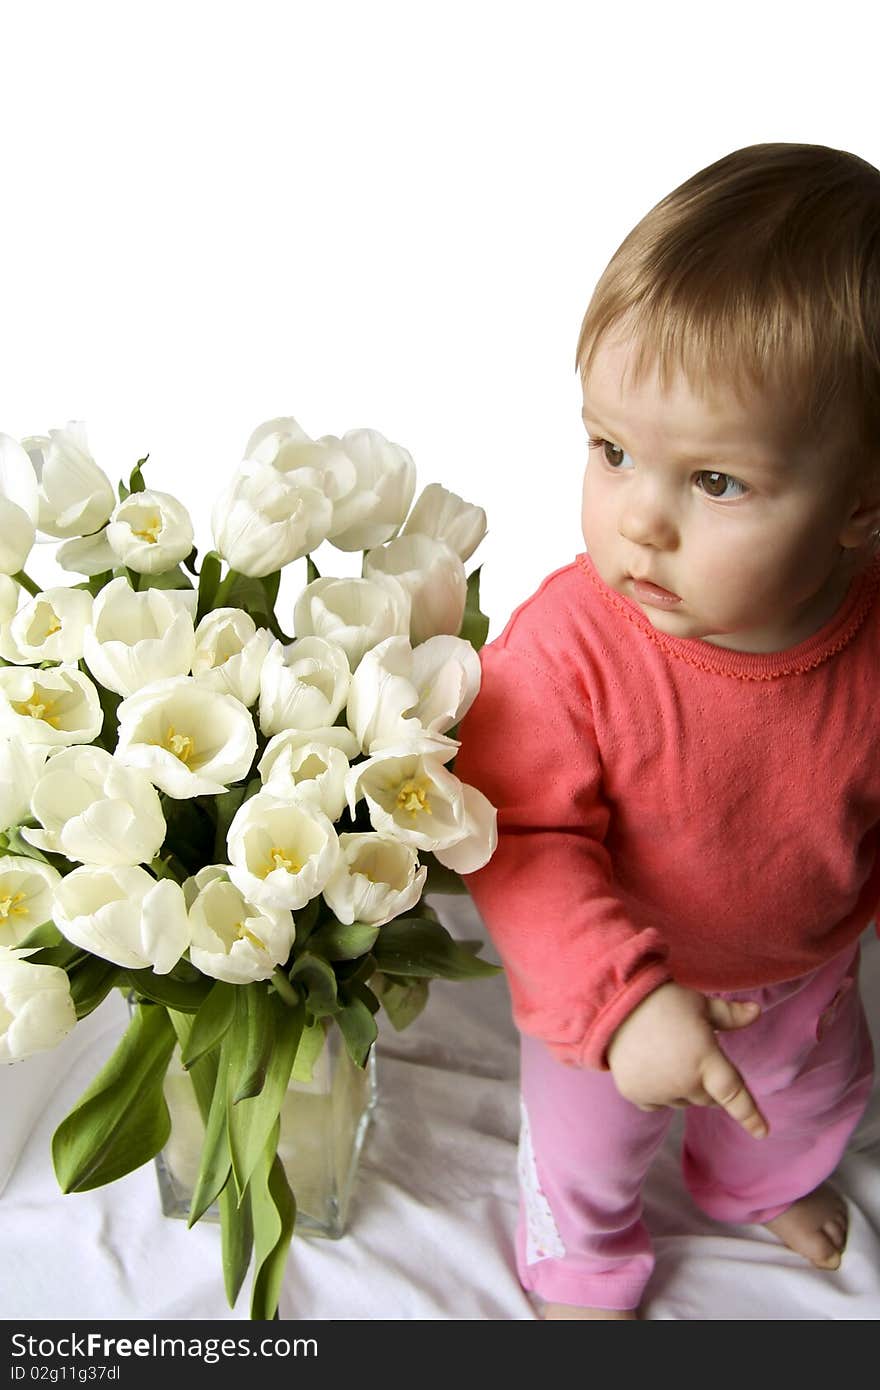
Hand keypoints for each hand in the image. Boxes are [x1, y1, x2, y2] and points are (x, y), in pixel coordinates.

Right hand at [606, 981, 768, 1138]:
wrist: (615, 1005)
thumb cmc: (664, 1001)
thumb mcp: (700, 1004)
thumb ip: (730, 1015)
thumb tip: (757, 1012)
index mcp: (706, 1060)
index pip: (734, 1094)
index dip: (750, 1115)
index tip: (762, 1132)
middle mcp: (685, 1082)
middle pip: (707, 1098)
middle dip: (706, 1083)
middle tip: (691, 1055)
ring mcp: (660, 1092)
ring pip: (682, 1102)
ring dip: (682, 1088)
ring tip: (667, 1056)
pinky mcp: (637, 1095)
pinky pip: (657, 1104)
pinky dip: (658, 1092)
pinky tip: (650, 1067)